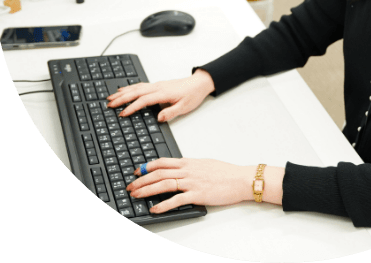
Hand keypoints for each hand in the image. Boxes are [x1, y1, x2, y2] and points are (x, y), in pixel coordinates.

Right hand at [107, 69, 214, 121]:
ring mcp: (157, 85)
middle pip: (136, 92)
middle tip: (109, 105)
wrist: (199, 83)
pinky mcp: (158, 85)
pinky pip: (140, 85)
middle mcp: (158, 87)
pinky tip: (124, 89)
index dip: (132, 107)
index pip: (144, 100)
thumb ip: (171, 112)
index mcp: (163, 93)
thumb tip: (159, 118)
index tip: (122, 114)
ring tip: (111, 97)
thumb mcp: (185, 107)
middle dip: (121, 98)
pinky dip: (130, 87)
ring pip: (136, 87)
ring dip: (123, 92)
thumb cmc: (193, 94)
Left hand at [127, 158, 254, 211]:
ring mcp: (192, 182)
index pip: (163, 162)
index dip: (147, 166)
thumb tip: (180, 170)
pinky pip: (176, 199)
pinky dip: (163, 204)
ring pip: (164, 183)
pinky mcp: (197, 194)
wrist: (240, 179)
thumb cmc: (225, 173)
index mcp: (189, 162)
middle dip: (142, 179)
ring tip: (136, 195)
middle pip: (159, 172)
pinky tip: (154, 209)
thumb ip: (191, 167)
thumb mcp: (205, 164)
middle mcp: (188, 170)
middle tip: (130, 186)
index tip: (137, 171)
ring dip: (147, 190)